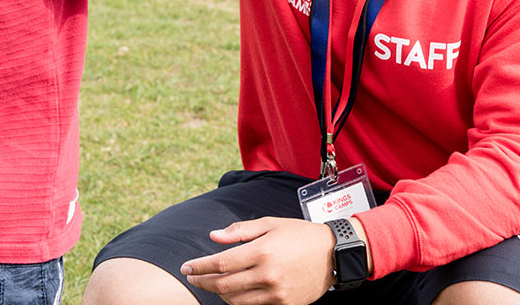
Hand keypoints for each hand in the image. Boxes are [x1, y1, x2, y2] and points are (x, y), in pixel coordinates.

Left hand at [180, 216, 334, 304]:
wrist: (332, 254)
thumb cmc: (299, 234)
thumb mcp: (270, 224)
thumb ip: (240, 231)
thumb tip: (214, 236)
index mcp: (262, 251)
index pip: (221, 263)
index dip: (200, 266)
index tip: (187, 267)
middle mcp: (267, 275)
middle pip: (224, 285)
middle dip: (204, 282)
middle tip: (192, 278)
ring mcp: (275, 294)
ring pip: (236, 301)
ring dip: (219, 294)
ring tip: (211, 284)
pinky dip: (239, 301)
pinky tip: (233, 292)